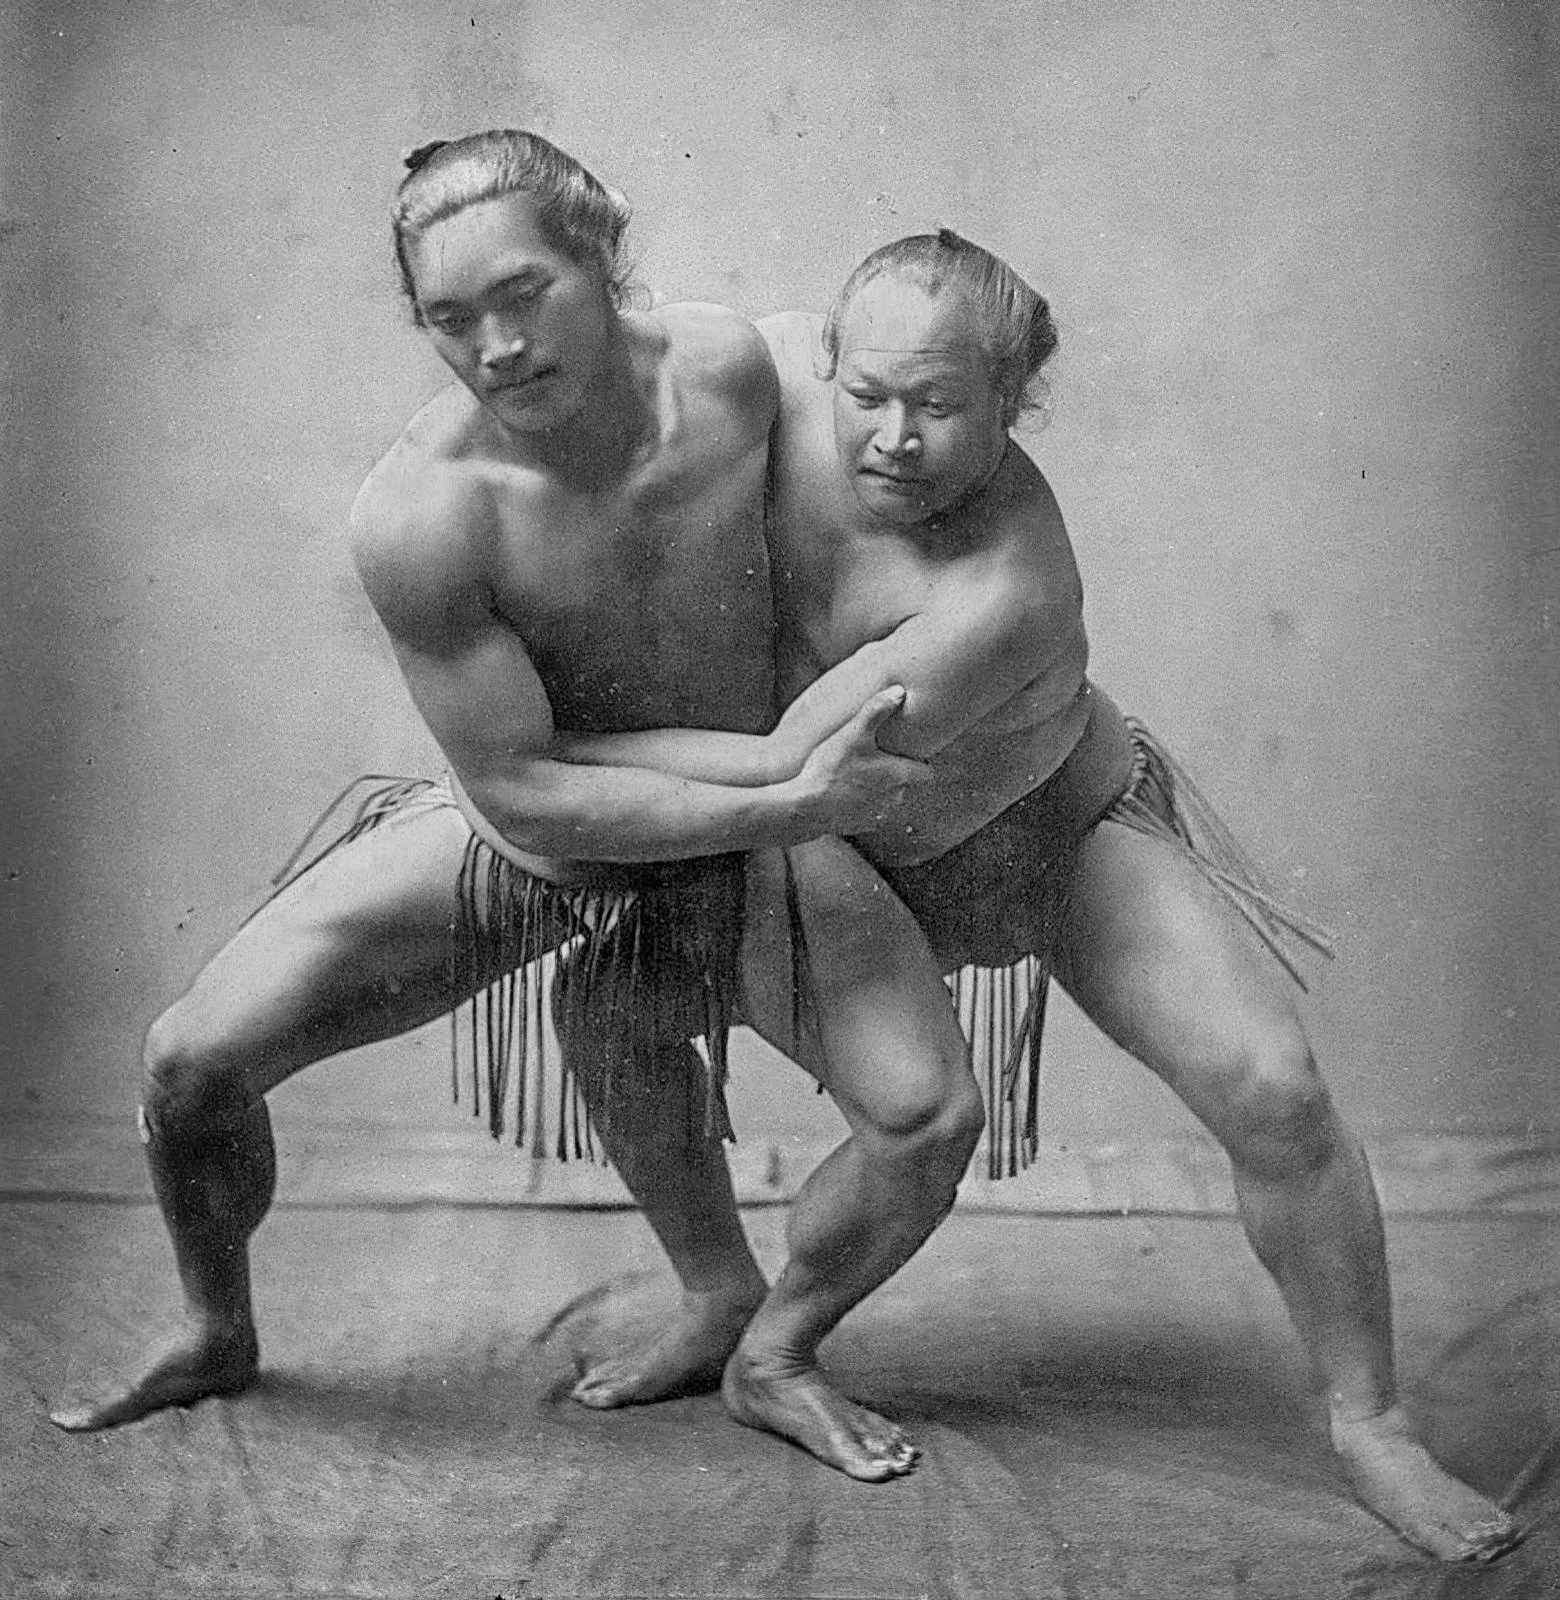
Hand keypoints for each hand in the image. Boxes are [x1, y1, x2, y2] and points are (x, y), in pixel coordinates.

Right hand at [796, 686, 931, 833]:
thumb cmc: (831, 768)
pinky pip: (871, 812)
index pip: (927, 773)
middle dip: (895, 773)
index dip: (919, 762)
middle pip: (906, 784)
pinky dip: (863, 805)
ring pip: (889, 799)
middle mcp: (896, 798)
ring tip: (856, 776)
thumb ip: (878, 710)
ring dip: (879, 789)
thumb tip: (901, 691)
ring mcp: (881, 814)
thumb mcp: (853, 733)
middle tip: (873, 759)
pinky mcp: (864, 825)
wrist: (806, 807)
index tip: (903, 753)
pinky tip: (845, 793)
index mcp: (900, 776)